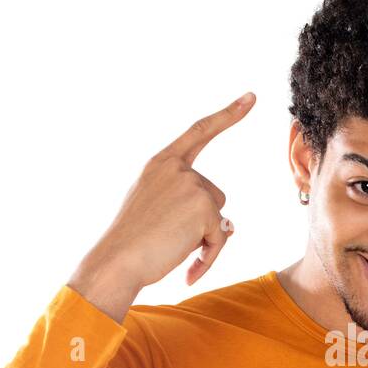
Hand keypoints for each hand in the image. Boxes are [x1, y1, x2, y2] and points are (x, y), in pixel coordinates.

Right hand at [85, 92, 255, 291]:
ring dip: (205, 238)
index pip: (199, 132)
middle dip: (203, 221)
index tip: (250, 98)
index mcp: (160, 164)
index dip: (227, 115)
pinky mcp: (204, 206)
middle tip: (169, 237)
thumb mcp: (155, 211)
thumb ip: (187, 207)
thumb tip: (229, 225)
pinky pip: (221, 236)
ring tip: (173, 247)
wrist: (116, 262)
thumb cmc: (132, 244)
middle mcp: (177, 168)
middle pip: (215, 195)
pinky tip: (187, 269)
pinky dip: (209, 256)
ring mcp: (191, 184)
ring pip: (219, 216)